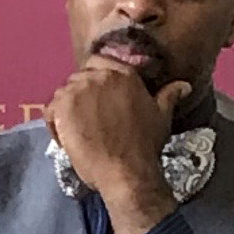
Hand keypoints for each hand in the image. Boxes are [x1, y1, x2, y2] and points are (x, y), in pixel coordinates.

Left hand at [44, 59, 191, 233]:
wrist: (125, 170)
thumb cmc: (145, 144)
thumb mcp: (161, 116)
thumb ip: (168, 96)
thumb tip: (184, 86)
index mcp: (123, 74)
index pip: (99, 63)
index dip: (94, 80)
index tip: (97, 98)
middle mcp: (98, 78)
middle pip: (78, 80)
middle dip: (81, 96)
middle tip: (87, 119)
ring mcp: (77, 92)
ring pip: (63, 94)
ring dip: (66, 110)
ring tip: (77, 130)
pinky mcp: (60, 110)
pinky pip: (49, 110)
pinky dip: (53, 123)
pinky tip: (66, 138)